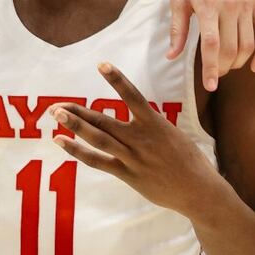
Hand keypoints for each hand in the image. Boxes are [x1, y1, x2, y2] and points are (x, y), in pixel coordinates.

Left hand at [53, 64, 217, 214]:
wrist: (198, 190)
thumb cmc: (188, 160)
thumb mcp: (173, 135)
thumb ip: (151, 126)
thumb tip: (137, 119)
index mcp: (155, 123)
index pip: (132, 96)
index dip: (117, 79)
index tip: (101, 64)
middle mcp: (141, 138)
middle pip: (104, 120)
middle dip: (79, 111)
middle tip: (57, 105)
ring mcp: (133, 158)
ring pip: (98, 139)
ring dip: (75, 126)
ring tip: (56, 116)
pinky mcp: (128, 175)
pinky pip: (99, 161)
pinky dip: (78, 151)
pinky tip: (61, 142)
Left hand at [169, 0, 254, 90]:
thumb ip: (178, 29)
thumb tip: (172, 56)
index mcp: (207, 4)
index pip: (212, 45)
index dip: (211, 69)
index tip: (210, 86)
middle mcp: (229, 5)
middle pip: (230, 48)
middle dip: (223, 68)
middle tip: (215, 75)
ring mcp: (247, 4)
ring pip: (248, 44)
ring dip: (238, 63)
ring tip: (228, 67)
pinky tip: (254, 67)